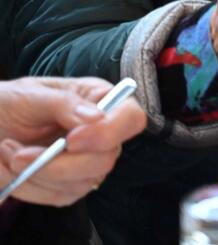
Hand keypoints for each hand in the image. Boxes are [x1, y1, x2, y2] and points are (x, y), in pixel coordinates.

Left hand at [0, 77, 146, 205]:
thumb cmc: (10, 103)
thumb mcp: (31, 94)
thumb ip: (65, 103)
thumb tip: (96, 117)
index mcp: (100, 100)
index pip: (131, 118)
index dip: (109, 133)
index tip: (71, 140)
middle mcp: (101, 133)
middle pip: (106, 159)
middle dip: (59, 164)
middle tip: (19, 155)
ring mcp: (87, 162)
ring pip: (83, 183)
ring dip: (37, 175)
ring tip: (7, 153)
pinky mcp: (68, 185)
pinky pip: (59, 197)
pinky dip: (29, 188)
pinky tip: (12, 169)